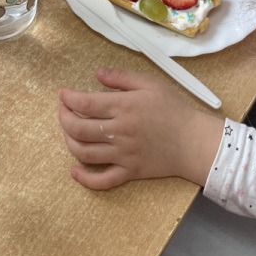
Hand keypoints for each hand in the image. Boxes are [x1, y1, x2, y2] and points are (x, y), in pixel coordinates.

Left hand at [58, 67, 223, 189]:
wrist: (193, 141)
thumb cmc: (173, 109)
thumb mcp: (150, 83)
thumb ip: (122, 76)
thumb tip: (97, 73)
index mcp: (124, 108)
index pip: (84, 104)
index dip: (68, 99)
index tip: (62, 94)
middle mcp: (119, 132)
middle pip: (78, 129)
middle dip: (63, 118)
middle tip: (62, 110)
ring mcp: (123, 155)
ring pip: (84, 153)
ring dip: (68, 142)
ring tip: (68, 133)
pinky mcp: (129, 172)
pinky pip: (103, 181)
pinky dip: (85, 179)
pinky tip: (74, 172)